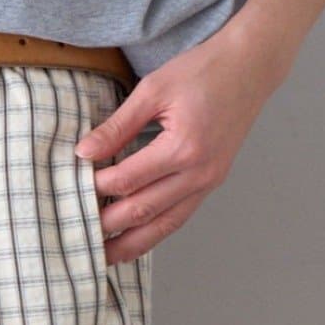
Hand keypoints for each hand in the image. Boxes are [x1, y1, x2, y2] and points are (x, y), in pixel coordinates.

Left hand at [75, 20, 289, 261]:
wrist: (250, 67)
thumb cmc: (203, 70)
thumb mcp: (154, 88)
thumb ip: (118, 125)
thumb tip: (84, 153)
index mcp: (183, 146)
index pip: (128, 179)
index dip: (97, 186)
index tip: (74, 186)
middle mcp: (199, 172)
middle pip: (143, 211)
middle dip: (107, 225)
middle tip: (76, 233)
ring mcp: (208, 183)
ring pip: (162, 226)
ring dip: (130, 245)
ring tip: (101, 257)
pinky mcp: (211, 185)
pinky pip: (178, 219)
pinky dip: (153, 235)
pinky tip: (132, 243)